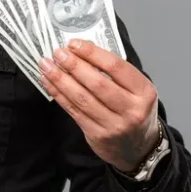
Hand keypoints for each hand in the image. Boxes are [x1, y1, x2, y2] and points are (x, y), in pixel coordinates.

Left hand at [39, 39, 159, 172]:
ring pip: (82, 98)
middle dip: (74, 65)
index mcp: (144, 91)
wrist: (139, 147)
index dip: (92, 53)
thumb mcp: (136, 89)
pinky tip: (48, 82)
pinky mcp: (97, 135)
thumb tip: (82, 49)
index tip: (74, 44)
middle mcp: (131, 109)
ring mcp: (114, 125)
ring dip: (60, 79)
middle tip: (58, 53)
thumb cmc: (134, 110)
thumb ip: (114, 71)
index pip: (116, 67)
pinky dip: (58, 94)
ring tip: (46, 65)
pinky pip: (73, 111)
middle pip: (97, 83)